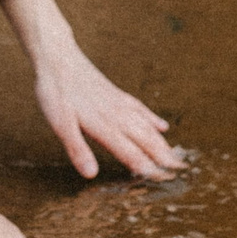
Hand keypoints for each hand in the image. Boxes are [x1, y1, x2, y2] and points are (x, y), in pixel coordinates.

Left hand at [0, 0, 180, 179]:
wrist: (57, 57)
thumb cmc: (55, 91)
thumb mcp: (59, 124)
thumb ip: (77, 149)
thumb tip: (91, 174)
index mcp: (105, 126)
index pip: (131, 153)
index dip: (147, 168)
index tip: (163, 181)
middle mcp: (117, 115)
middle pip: (146, 140)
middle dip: (163, 157)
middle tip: (181, 171)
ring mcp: (119, 103)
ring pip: (147, 126)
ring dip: (162, 143)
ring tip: (176, 156)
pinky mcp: (116, 94)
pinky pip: (140, 110)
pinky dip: (153, 120)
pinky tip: (162, 127)